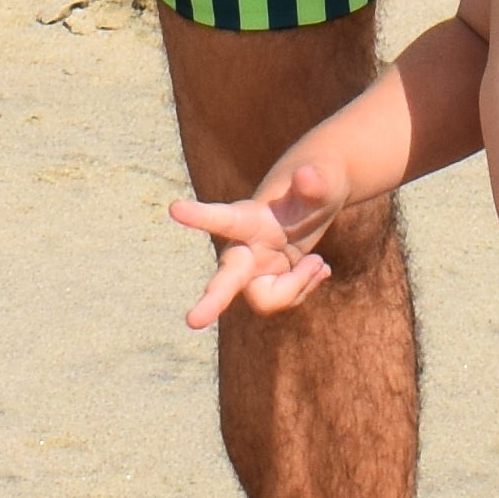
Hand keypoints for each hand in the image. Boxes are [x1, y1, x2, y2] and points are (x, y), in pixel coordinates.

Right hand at [168, 158, 349, 327]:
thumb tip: (307, 176)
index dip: (200, 216)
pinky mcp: (265, 287)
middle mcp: (244, 248)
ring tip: (317, 262)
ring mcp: (253, 272)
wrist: (314, 203)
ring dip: (299, 286)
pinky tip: (315, 268)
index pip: (224, 218)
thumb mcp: (324, 182)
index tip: (175, 208)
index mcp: (250, 218)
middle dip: (211, 301)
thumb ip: (316, 182)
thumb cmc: (314, 186)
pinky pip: (285, 301)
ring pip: (269, 300)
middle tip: (192, 321)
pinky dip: (306, 287)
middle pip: (226, 280)